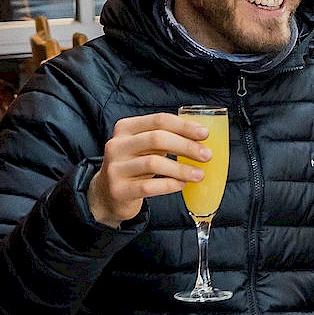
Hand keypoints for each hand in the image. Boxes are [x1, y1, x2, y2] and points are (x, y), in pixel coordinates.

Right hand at [86, 113, 211, 226]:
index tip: (204, 134)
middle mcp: (117, 145)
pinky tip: (181, 185)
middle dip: (186, 146)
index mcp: (125, 128)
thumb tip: (201, 138)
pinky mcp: (119, 190)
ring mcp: (115, 168)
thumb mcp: (143, 147)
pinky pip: (148, 187)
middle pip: (156, 139)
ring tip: (199, 174)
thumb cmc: (134, 166)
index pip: (158, 120)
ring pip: (153, 163)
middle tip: (206, 155)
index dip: (184, 126)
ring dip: (181, 168)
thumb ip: (164, 138)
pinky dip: (169, 185)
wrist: (107, 194)